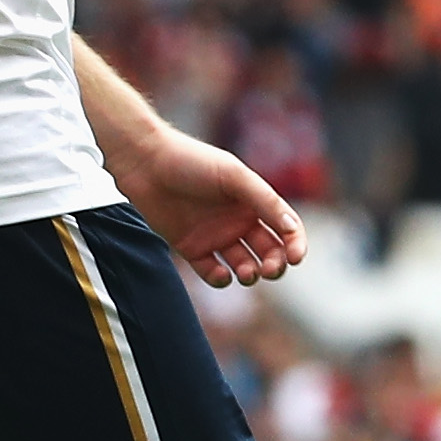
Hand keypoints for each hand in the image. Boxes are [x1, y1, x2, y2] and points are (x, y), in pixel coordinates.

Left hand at [125, 125, 306, 291]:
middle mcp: (238, 220)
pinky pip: (212, 271)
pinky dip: (220, 278)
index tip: (296, 258)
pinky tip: (221, 273)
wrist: (145, 162)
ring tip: (245, 272)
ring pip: (244, 264)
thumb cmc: (191, 161)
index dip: (296, 244)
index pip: (286, 228)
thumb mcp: (234, 176)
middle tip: (268, 269)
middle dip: (274, 264)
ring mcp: (215, 235)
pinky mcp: (191, 247)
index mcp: (254, 201)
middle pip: (269, 251)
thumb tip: (292, 228)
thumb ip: (265, 201)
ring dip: (250, 273)